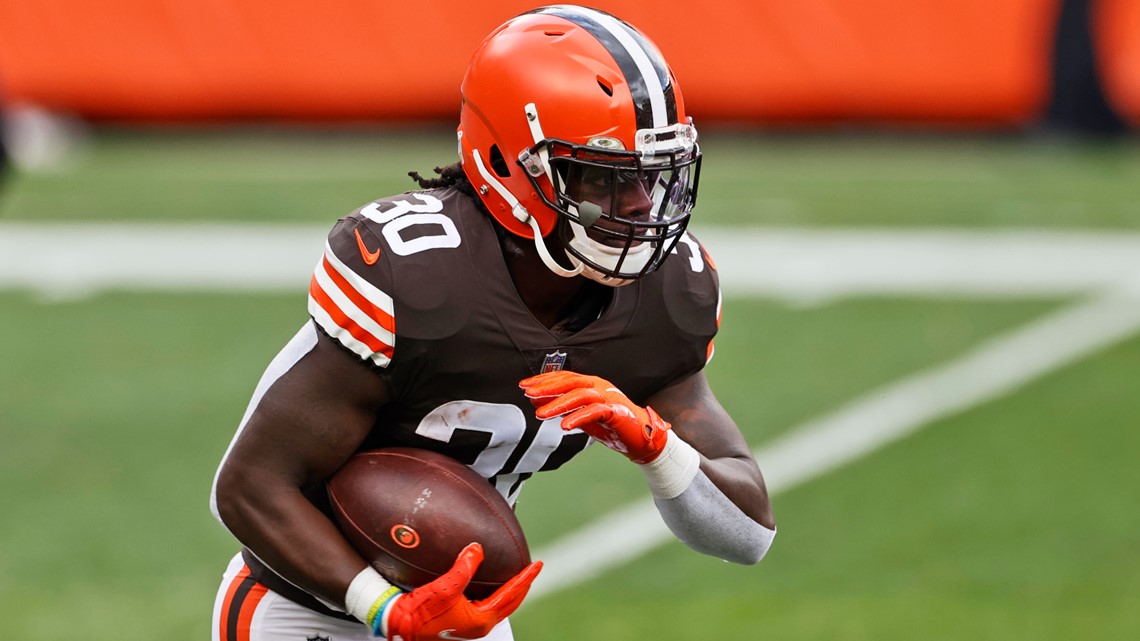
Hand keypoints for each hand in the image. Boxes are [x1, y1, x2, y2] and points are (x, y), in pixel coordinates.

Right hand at [384, 543, 541, 640]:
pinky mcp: (461, 623)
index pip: (511, 594)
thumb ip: (464, 566)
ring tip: (517, 576)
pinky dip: (495, 594)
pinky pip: (487, 606)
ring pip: (499, 606)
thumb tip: (477, 549)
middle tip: (532, 570)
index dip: (526, 578)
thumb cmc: (421, 612)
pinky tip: (490, 585)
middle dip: (522, 585)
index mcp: (481, 619)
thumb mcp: (445, 586)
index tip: (537, 565)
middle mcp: (479, 625)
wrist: (400, 625)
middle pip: (510, 603)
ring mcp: (470, 625)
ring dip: (510, 591)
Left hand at [519, 370, 670, 463]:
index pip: (564, 377)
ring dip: (558, 404)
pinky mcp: (616, 412)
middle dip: (547, 387)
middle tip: (527, 393)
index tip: (524, 386)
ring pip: (579, 395)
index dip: (544, 380)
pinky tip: (564, 425)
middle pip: (570, 382)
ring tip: (540, 414)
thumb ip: (564, 409)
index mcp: (592, 384)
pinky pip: (594, 411)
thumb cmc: (613, 426)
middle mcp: (599, 386)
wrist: (642, 439)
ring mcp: (608, 398)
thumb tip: (538, 404)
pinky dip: (578, 417)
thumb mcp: (583, 416)